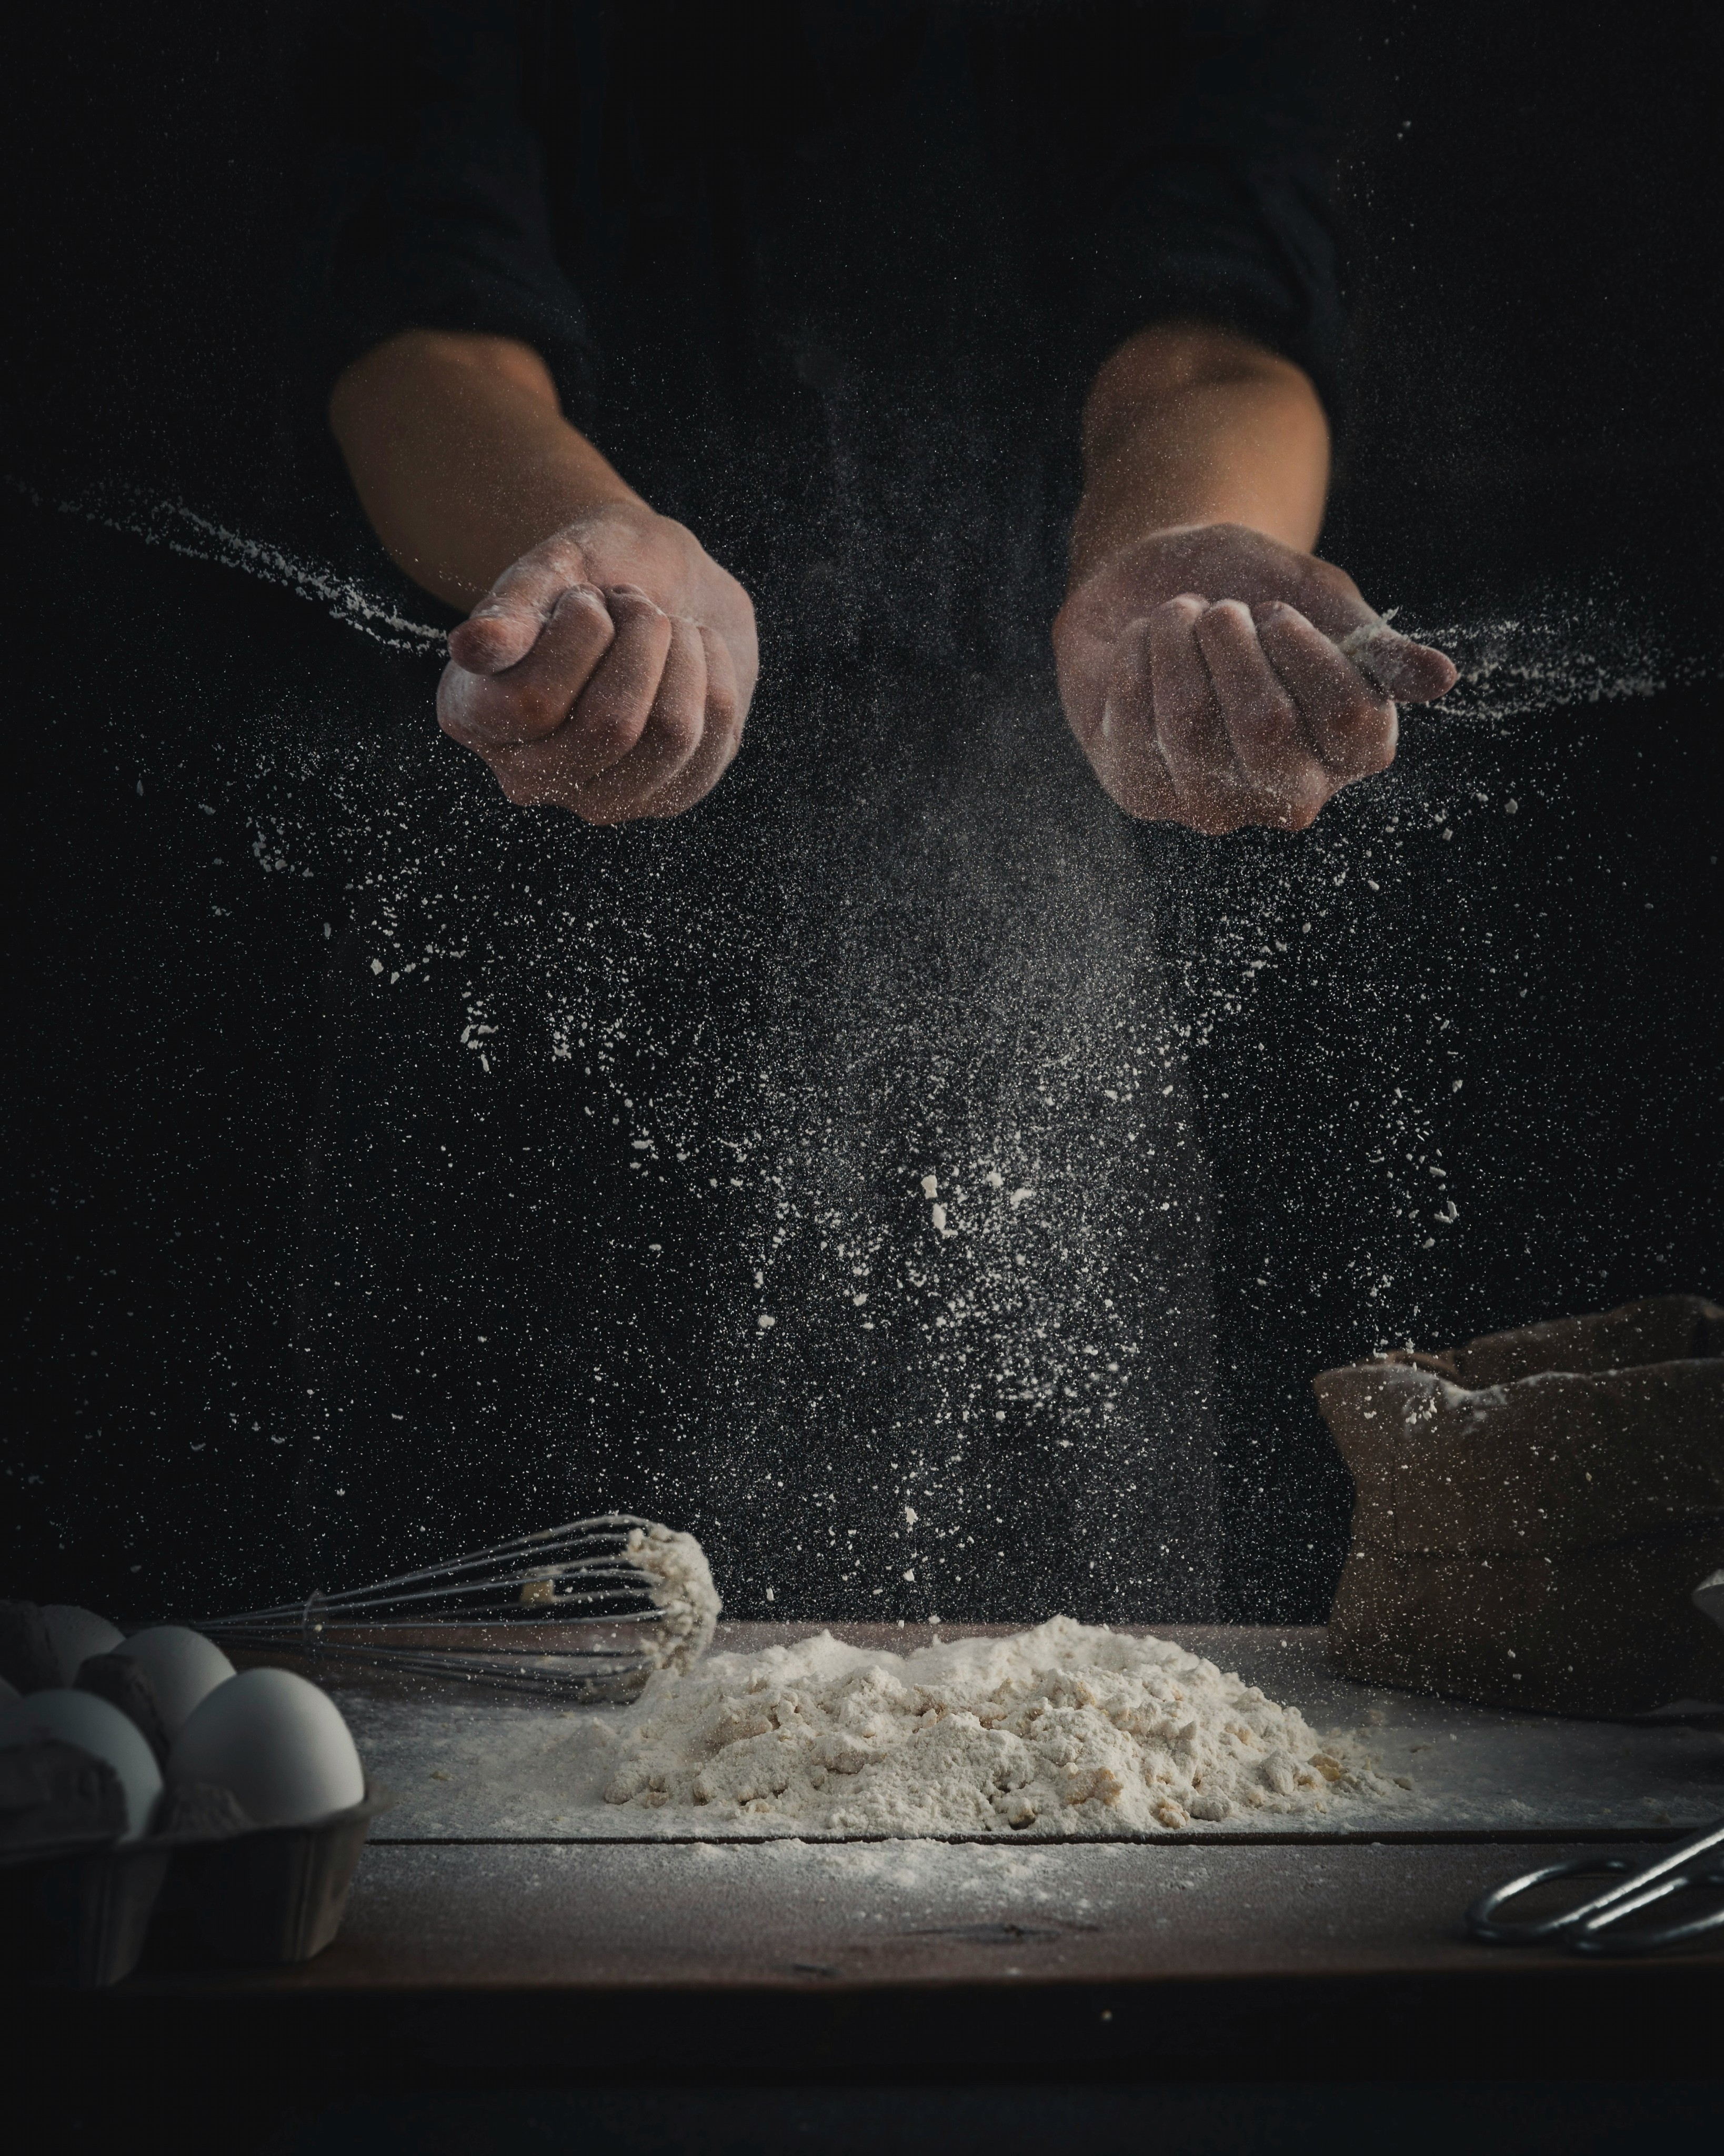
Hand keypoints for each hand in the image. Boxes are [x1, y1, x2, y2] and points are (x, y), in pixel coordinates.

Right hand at [437, 503, 758, 823]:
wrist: (656, 585)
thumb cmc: (590, 574)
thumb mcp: (548, 572)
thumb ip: (510, 609)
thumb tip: (474, 648)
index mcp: (474, 717)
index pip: (532, 703)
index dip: (580, 632)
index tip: (587, 596)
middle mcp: (528, 776)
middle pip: (611, 726)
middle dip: (641, 638)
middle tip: (636, 602)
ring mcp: (600, 799)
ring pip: (671, 733)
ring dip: (681, 653)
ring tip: (664, 624)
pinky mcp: (666, 798)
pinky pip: (714, 736)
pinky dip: (713, 672)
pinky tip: (692, 651)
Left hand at [1053, 522, 1457, 833]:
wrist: (1152, 582)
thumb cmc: (1248, 589)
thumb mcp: (1316, 597)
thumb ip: (1372, 644)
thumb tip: (1442, 679)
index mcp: (1350, 750)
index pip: (1352, 719)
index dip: (1308, 651)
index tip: (1275, 610)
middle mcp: (1287, 793)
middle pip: (1267, 725)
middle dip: (1235, 643)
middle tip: (1222, 610)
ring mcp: (1212, 803)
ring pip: (1191, 721)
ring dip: (1178, 642)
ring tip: (1179, 616)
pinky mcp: (1142, 794)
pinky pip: (1132, 720)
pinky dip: (1136, 656)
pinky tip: (1142, 643)